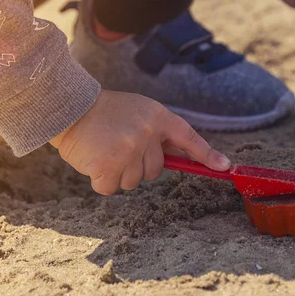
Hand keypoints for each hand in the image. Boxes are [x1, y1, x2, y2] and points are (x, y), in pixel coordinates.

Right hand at [50, 90, 230, 194]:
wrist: (70, 107)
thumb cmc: (104, 111)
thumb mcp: (138, 112)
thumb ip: (157, 132)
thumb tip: (180, 158)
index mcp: (157, 116)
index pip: (188, 138)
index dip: (207, 154)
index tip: (224, 167)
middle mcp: (147, 133)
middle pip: (155, 170)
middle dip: (138, 165)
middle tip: (118, 145)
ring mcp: (128, 150)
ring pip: (133, 181)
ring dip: (118, 173)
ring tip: (104, 149)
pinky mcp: (108, 165)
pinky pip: (111, 188)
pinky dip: (101, 180)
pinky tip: (93, 161)